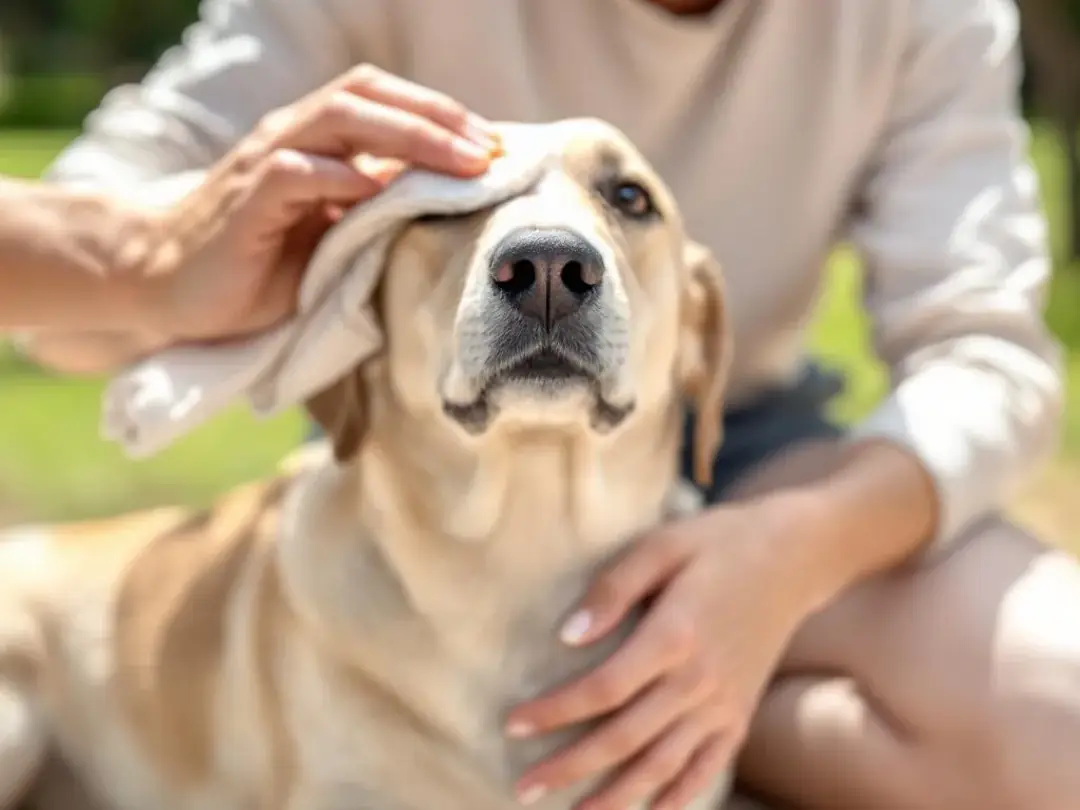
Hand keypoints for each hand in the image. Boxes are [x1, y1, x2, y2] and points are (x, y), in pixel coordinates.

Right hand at [143, 64, 500, 341]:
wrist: (169, 284)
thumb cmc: (259, 263)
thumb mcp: (331, 234)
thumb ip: (376, 209)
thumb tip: (447, 201)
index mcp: (317, 142)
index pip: (385, 103)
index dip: (442, 117)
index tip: (496, 149)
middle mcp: (293, 139)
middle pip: (368, 97)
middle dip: (438, 119)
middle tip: (491, 151)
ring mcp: (266, 165)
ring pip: (338, 120)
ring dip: (407, 136)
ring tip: (460, 162)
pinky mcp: (244, 202)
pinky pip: (292, 174)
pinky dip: (336, 177)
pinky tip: (375, 192)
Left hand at [505, 498, 819, 809]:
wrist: (794, 557)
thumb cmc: (718, 543)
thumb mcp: (662, 544)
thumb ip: (613, 588)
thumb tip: (568, 635)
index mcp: (674, 636)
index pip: (602, 690)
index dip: (554, 712)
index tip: (513, 725)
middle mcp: (699, 681)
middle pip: (624, 738)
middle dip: (568, 767)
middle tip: (523, 787)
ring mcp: (723, 704)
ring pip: (661, 765)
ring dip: (614, 796)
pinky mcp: (740, 715)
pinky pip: (706, 768)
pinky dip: (675, 797)